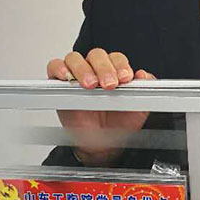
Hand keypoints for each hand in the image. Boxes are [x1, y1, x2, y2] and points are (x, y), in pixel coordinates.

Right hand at [47, 49, 155, 164]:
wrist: (103, 144)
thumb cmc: (119, 123)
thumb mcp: (138, 107)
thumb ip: (144, 89)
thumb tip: (144, 75)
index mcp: (114, 71)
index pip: (116, 58)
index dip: (121, 65)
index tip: (126, 78)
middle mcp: (95, 70)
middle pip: (96, 55)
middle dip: (104, 68)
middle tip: (109, 84)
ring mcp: (76, 75)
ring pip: (75, 58)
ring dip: (83, 69)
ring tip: (91, 85)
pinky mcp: (59, 84)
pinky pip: (55, 66)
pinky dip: (60, 68)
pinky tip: (68, 77)